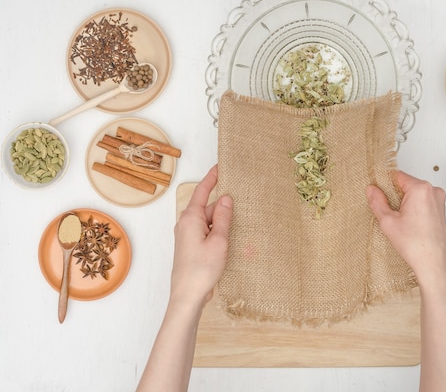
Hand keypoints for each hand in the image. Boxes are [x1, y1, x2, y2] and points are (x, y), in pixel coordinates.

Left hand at [170, 165, 232, 308]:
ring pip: (208, 221)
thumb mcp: (219, 241)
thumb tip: (226, 199)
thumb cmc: (201, 269)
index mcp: (190, 218)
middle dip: (223, 206)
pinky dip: (218, 232)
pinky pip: (206, 232)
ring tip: (238, 226)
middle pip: (207, 207)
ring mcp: (187, 236)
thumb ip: (223, 218)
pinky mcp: (191, 247)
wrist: (188, 295)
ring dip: (222, 222)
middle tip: (242, 205)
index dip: (212, 178)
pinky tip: (229, 240)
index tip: (220, 167)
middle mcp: (186, 224)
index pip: (202, 191)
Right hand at [366, 170, 445, 289]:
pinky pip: (422, 202)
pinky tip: (408, 224)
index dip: (384, 184)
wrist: (432, 264)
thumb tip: (371, 189)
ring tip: (399, 221)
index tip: (376, 193)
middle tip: (387, 212)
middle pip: (406, 184)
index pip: (397, 176)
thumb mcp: (388, 222)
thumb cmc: (415, 245)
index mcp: (420, 189)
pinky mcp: (440, 210)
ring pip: (414, 194)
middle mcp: (433, 191)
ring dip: (404, 203)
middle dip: (394, 195)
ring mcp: (439, 201)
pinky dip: (413, 209)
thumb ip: (377, 202)